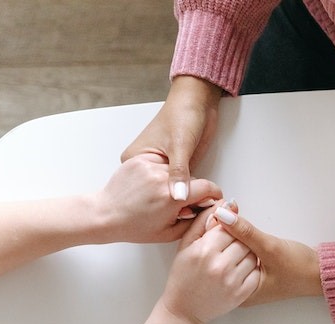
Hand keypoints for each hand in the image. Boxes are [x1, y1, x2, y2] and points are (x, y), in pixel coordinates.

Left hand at [91, 152, 222, 244]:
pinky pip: (160, 163)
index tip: (213, 198)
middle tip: (180, 204)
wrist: (104, 214)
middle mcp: (162, 178)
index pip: (208, 187)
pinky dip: (160, 173)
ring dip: (174, 181)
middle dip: (191, 190)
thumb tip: (208, 210)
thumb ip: (195, 221)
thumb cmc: (134, 227)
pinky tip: (150, 187)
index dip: (214, 194)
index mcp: (172, 197)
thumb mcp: (170, 233)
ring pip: (175, 170)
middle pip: (192, 178)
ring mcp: (149, 166)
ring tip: (161, 195)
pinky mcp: (139, 160)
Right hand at [121, 75, 222, 201]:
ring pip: (172, 193)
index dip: (163, 202)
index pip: (148, 190)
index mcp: (136, 159)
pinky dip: (190, 194)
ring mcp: (162, 169)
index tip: (179, 211)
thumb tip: (178, 196)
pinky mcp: (177, 169)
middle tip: (190, 210)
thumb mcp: (180, 145)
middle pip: (160, 194)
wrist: (198, 102)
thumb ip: (179, 172)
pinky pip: (182, 188)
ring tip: (196, 206)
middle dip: (175, 203)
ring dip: (184, 199)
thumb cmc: (182, 115)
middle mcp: (147, 167)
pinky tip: (198, 200)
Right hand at [161, 219, 260, 323]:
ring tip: (232, 259)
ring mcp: (232, 281)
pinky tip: (238, 271)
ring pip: (251, 255)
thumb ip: (203, 223)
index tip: (223, 234)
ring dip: (246, 254)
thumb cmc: (183, 276)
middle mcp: (219, 265)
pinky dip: (250, 269)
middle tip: (228, 248)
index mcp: (204, 251)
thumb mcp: (186, 246)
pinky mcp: (241, 294)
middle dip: (237, 241)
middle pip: (242, 240)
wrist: (184, 310)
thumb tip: (224, 204)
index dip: (228, 228)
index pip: (228, 227)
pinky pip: (255, 272)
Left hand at [207, 204, 323, 305]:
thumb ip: (245, 232)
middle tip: (228, 209)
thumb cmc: (300, 268)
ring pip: (229, 250)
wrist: (322, 272)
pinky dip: (238, 235)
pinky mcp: (251, 268)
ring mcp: (245, 278)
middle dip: (222, 230)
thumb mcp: (271, 248)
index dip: (217, 233)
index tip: (219, 213)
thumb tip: (222, 214)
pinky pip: (238, 249)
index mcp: (240, 294)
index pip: (218, 260)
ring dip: (230, 230)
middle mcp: (239, 288)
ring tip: (233, 212)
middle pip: (221, 255)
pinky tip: (240, 222)